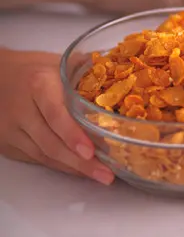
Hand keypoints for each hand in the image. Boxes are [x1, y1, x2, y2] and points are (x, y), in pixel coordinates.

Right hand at [0, 48, 113, 185]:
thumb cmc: (31, 68)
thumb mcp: (56, 61)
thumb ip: (85, 67)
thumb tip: (119, 69)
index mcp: (38, 85)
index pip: (55, 114)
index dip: (72, 135)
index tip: (91, 151)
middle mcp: (23, 109)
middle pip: (50, 142)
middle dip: (79, 162)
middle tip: (106, 173)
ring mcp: (11, 130)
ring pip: (43, 155)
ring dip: (72, 168)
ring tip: (99, 175)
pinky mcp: (7, 144)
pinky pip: (35, 159)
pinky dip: (59, 166)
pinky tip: (78, 169)